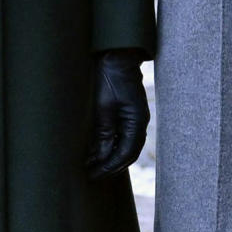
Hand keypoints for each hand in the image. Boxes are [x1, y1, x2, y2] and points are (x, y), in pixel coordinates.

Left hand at [86, 49, 149, 179]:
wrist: (116, 56)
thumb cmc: (109, 79)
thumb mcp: (103, 107)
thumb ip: (104, 133)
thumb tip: (99, 157)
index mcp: (137, 122)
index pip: (125, 154)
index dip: (108, 167)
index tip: (92, 174)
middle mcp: (139, 123)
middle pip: (128, 154)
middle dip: (110, 166)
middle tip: (92, 174)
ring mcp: (135, 119)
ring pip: (126, 147)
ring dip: (111, 157)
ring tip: (93, 165)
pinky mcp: (128, 114)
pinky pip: (123, 137)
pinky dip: (112, 146)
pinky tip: (99, 149)